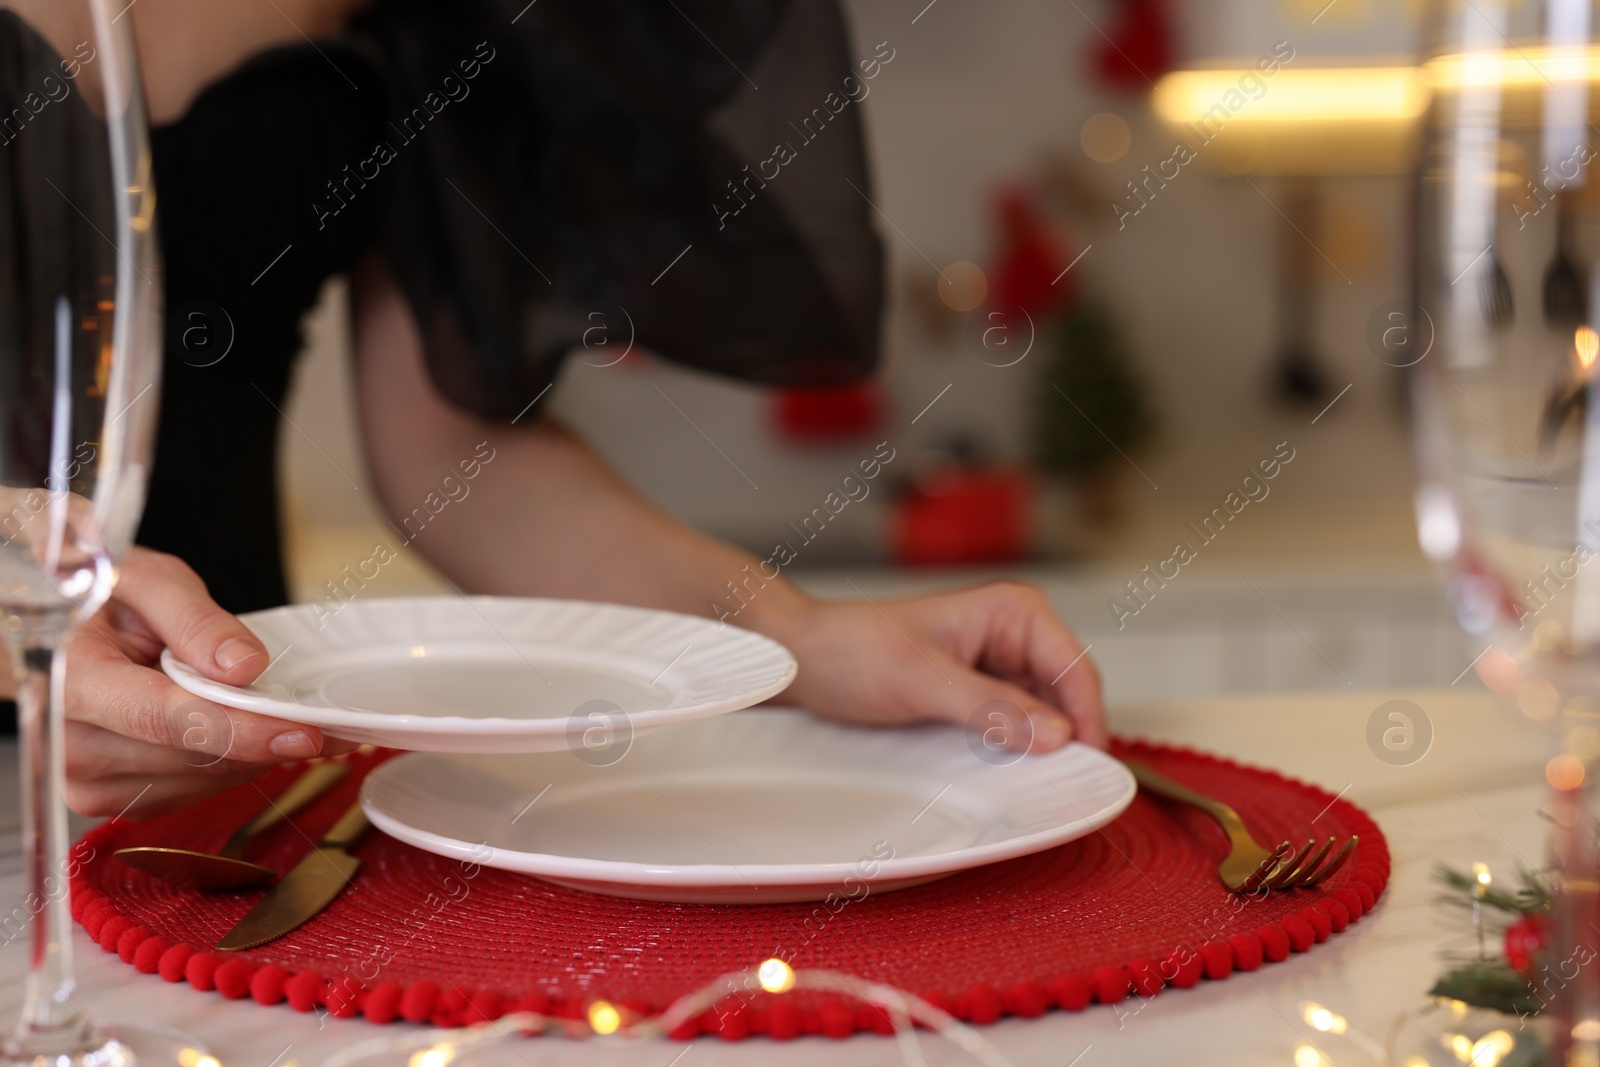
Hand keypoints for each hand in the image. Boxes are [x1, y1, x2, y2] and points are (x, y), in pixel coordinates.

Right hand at [58, 547, 351, 816]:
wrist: (62, 628)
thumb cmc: (101, 598)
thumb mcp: (147, 581)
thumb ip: (195, 620)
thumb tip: (243, 667)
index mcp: (70, 680)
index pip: (165, 719)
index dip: (240, 730)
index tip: (302, 732)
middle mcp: (70, 743)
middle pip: (191, 756)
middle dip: (261, 735)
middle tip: (315, 711)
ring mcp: (87, 779)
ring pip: (201, 780)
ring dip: (249, 751)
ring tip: (266, 708)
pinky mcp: (113, 798)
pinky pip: (192, 791)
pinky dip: (228, 762)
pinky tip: (233, 727)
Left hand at [759, 580, 1105, 753]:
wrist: (802, 658)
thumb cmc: (849, 648)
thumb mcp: (921, 680)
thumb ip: (990, 708)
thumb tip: (1056, 735)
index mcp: (1013, 611)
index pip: (1076, 670)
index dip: (1090, 721)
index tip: (1091, 770)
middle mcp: (1013, 633)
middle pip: (1068, 696)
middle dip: (1069, 739)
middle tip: (1064, 790)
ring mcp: (997, 665)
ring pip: (1045, 717)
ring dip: (1042, 749)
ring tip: (1036, 787)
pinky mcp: (978, 694)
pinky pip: (1014, 728)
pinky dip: (1016, 752)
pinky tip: (1007, 776)